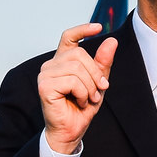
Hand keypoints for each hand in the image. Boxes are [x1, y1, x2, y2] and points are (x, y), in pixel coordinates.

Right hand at [38, 24, 118, 154]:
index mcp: (62, 61)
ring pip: (76, 68)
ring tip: (89, 99)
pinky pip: (72, 81)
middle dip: (95, 73)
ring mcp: (45, 74)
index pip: (69, 37)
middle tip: (99, 90)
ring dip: (90, 86)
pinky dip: (82, 93)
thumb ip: (103, 62)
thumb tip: (111, 40)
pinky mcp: (44, 86)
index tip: (99, 27)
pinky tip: (80, 102)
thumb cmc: (82, 107)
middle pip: (79, 54)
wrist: (72, 130)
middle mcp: (51, 65)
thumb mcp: (98, 82)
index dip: (82, 29)